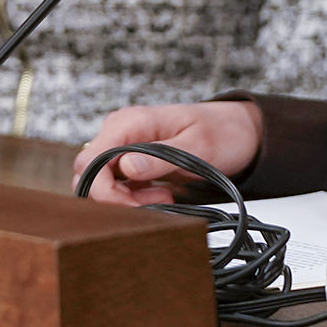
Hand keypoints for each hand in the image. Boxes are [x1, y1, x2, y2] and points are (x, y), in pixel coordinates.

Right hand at [71, 101, 263, 205]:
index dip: (104, 190)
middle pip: (88, 172)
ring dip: (126, 199)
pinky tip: (160, 195)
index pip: (92, 160)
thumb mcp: (197, 147)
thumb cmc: (221, 133)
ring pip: (101, 181)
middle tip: (153, 203)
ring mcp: (124, 143)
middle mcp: (120, 129)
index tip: (132, 205)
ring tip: (163, 198)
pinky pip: (117, 182)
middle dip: (115, 198)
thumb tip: (126, 167)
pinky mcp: (131, 157)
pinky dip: (133, 196)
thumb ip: (160, 158)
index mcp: (131, 121)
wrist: (238, 131)